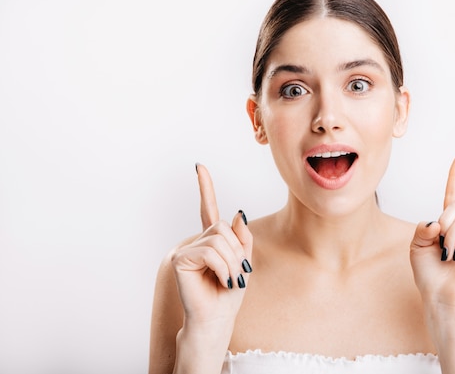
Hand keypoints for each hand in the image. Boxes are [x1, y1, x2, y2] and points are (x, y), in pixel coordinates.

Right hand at [170, 164, 252, 325]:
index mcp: (212, 241)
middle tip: (236, 273)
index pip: (208, 210)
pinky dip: (222, 267)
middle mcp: (197, 242)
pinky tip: (221, 281)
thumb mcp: (244, 262)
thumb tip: (237, 213)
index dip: (205, 188)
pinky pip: (210, 252)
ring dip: (231, 262)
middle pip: (223, 227)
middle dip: (236, 250)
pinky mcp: (180, 259)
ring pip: (218, 239)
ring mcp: (187, 250)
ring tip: (229, 280)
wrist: (217, 319)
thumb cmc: (228, 294)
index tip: (199, 166)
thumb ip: (242, 238)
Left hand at [410, 154, 454, 308]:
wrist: (440, 296)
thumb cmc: (428, 274)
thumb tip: (440, 220)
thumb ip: (423, 227)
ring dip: (449, 235)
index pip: (453, 196)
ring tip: (449, 254)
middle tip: (440, 242)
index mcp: (448, 225)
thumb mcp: (416, 246)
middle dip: (443, 221)